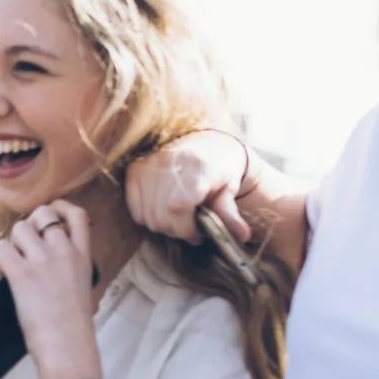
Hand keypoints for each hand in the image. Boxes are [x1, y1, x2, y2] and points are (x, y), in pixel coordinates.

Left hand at [0, 202, 101, 378]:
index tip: (51, 212)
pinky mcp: (21, 274)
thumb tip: (51, 262)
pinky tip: (5, 269)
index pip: (77, 214)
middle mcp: (64, 251)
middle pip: (42, 214)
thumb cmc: (74, 325)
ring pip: (19, 228)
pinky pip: (2, 248)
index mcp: (83, 255)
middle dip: (29, 224)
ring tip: (16, 261)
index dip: (60, 207)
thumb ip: (71, 267)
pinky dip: (0, 255)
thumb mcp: (82, 287)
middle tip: (25, 243)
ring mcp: (42, 261)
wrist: (68, 345)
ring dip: (13, 241)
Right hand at [125, 128, 251, 244]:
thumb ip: (230, 214)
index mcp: (193, 172)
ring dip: (162, 224)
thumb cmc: (220, 168)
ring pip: (146, 218)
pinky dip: (147, 214)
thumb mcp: (229, 189)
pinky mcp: (134, 170)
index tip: (199, 231)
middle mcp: (166, 167)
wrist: (205, 142)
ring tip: (178, 216)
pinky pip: (135, 209)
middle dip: (176, 230)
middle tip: (190, 225)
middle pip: (160, 219)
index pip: (178, 213)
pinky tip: (162, 208)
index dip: (188, 230)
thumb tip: (244, 236)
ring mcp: (147, 167)